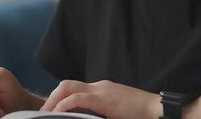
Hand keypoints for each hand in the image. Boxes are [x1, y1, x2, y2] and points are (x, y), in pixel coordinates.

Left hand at [41, 80, 160, 118]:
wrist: (157, 110)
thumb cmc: (140, 115)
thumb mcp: (116, 114)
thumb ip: (101, 114)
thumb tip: (85, 118)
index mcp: (101, 90)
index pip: (74, 89)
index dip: (59, 99)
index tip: (50, 112)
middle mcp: (99, 87)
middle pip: (66, 85)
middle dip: (51, 98)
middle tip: (43, 113)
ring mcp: (101, 90)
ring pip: (68, 88)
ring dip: (54, 100)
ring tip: (45, 113)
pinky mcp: (104, 98)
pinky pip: (77, 98)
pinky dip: (64, 105)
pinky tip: (57, 113)